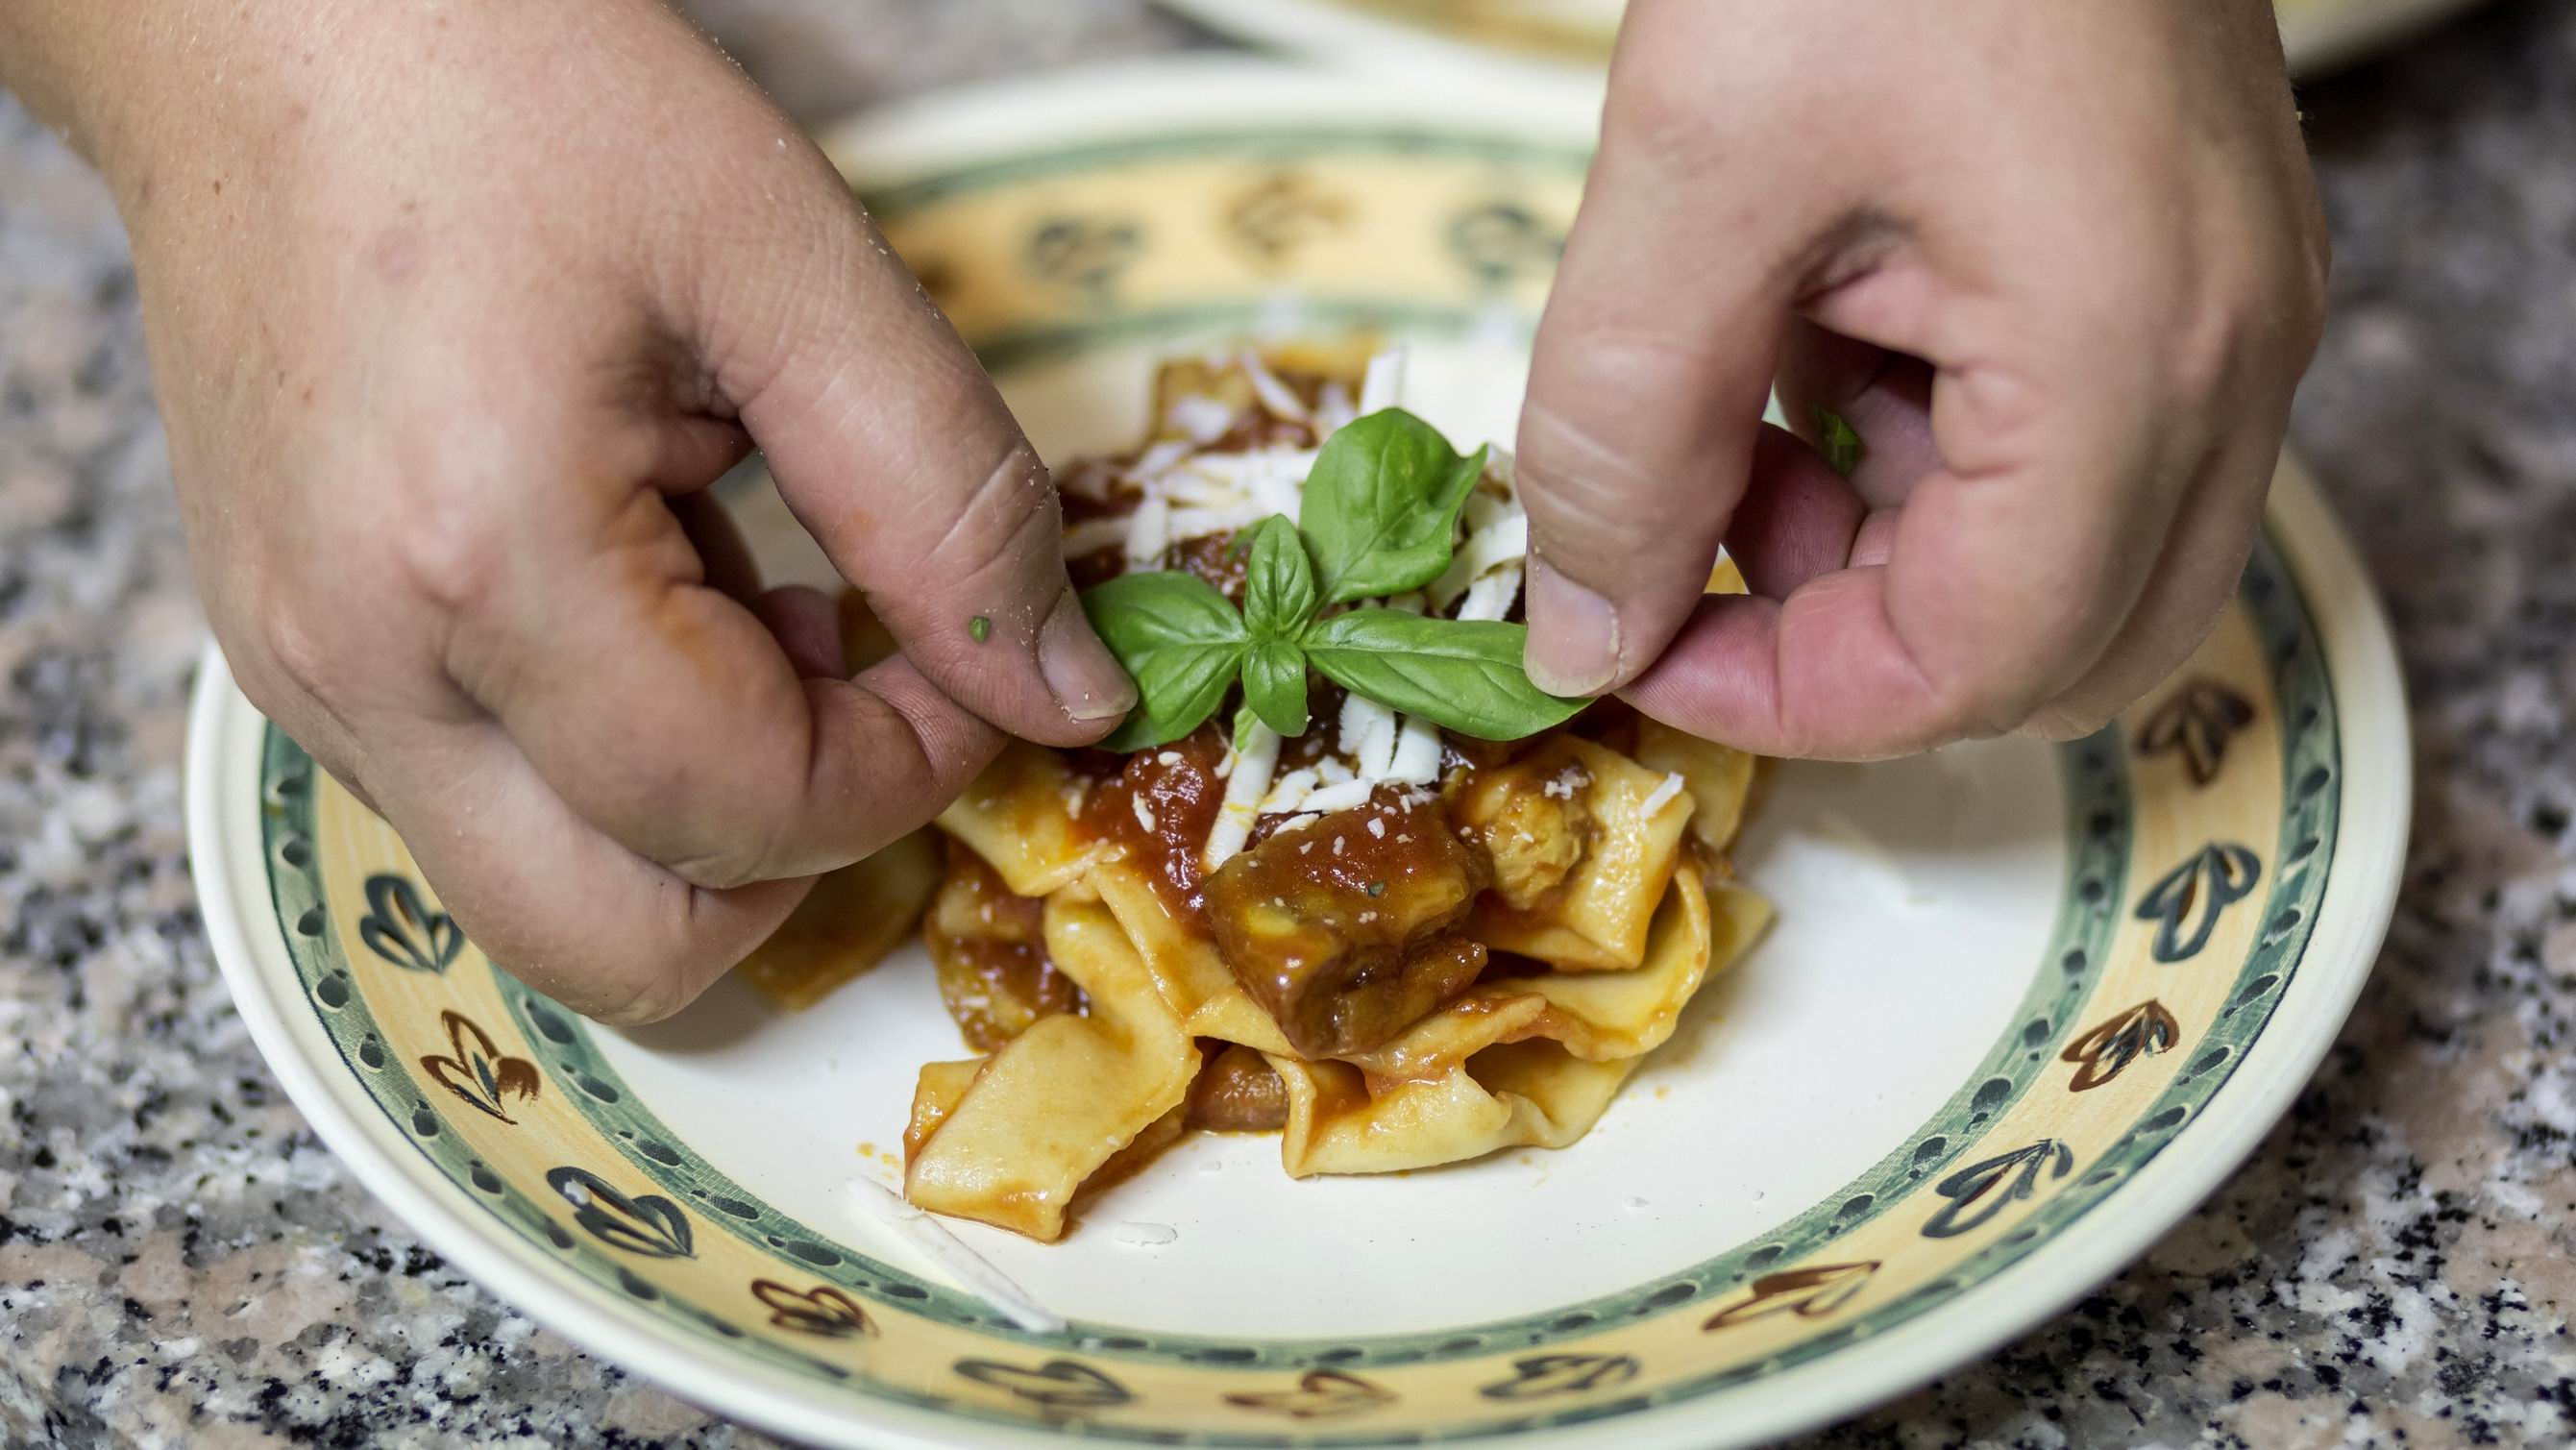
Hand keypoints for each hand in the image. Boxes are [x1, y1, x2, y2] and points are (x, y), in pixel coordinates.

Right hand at [5, 0, 1132, 1020]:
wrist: (269, 17)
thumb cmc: (517, 85)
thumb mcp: (794, 263)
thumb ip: (949, 500)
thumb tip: (1064, 696)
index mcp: (485, 557)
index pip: (752, 808)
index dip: (914, 767)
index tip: (976, 661)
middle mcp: (359, 664)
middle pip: (625, 948)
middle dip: (801, 856)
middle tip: (880, 697)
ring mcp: (303, 677)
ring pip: (554, 896)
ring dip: (707, 809)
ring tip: (755, 605)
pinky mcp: (294, 658)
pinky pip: (488, 803)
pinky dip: (614, 756)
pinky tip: (660, 585)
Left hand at [1516, 0, 2327, 757]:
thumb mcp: (1693, 170)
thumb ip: (1622, 432)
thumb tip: (1585, 627)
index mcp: (2131, 346)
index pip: (1988, 660)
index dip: (1795, 701)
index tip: (1644, 653)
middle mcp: (2226, 351)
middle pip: (2061, 645)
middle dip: (1851, 646)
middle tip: (1683, 569)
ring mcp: (2222, 304)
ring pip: (2063, 553)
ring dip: (1875, 546)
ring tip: (1719, 428)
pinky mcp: (2175, 259)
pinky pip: (2064, 438)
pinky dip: (1916, 448)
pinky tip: (1795, 350)